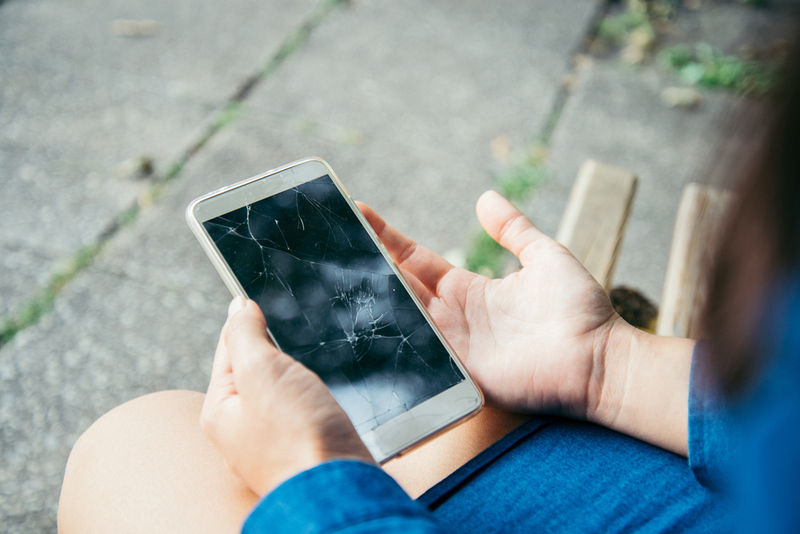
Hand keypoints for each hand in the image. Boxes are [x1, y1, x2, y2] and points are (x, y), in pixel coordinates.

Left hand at [200, 297, 372, 495]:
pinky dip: (310, 399)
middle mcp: (240, 432)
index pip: (228, 349)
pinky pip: (300, 414)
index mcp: (220, 411)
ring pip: (280, 393)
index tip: (255, 298)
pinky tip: (321, 400)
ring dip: (294, 377)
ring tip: (305, 370)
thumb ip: (245, 335)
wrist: (338, 488)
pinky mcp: (302, 452)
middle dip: (274, 352)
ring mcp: (271, 445)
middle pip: (254, 372)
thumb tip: (238, 307)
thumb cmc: (296, 434)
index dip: (246, 322)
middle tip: (289, 337)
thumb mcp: (261, 370)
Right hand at [359, 191, 693, 455]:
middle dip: (366, 265)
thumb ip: (514, 229)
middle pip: (399, 287)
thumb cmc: (579, 310)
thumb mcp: (545, 256)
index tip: (360, 212)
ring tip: (332, 273)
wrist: (599, 358)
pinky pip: (418, 354)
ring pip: (401, 317)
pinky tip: (361, 324)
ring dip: (370, 298)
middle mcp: (453, 318)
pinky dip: (392, 340)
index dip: (388, 238)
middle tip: (330, 242)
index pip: (416, 259)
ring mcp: (453, 347)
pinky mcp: (459, 373)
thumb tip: (486, 197)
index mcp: (469, 290)